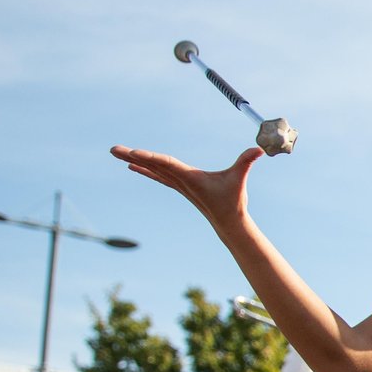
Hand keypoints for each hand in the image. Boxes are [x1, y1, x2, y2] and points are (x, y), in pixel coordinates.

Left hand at [110, 144, 260, 231]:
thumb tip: (258, 149)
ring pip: (152, 169)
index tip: (134, 153)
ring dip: (135, 160)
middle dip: (132, 156)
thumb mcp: (239, 179)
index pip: (167, 164)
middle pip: (153, 164)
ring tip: (117, 153)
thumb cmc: (233, 201)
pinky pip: (158, 175)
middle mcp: (180, 181)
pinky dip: (145, 168)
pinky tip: (132, 165)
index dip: (151, 157)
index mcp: (190, 177)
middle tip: (113, 149)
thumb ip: (246, 162)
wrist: (228, 223)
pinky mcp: (180, 186)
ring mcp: (178, 184)